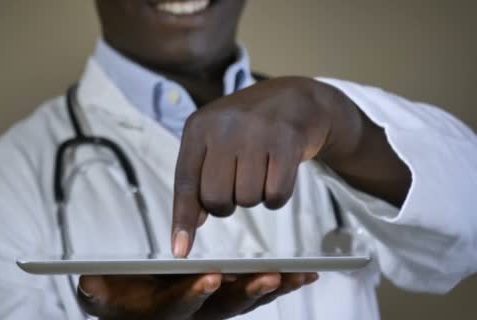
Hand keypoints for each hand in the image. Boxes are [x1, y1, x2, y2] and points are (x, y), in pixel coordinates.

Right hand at [77, 272, 317, 318]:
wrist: (130, 306)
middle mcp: (194, 315)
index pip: (179, 307)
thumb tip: (89, 281)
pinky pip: (255, 291)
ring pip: (246, 300)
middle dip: (247, 293)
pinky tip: (303, 274)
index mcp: (162, 313)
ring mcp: (213, 308)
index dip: (193, 294)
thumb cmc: (116, 297)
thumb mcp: (99, 294)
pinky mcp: (226, 297)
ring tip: (300, 275)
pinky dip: (279, 284)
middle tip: (269, 276)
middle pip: (224, 308)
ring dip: (273, 288)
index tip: (209, 276)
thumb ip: (96, 291)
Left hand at [171, 77, 358, 256]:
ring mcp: (256, 132)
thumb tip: (192, 223)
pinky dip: (277, 196)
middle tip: (238, 184)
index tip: (179, 250)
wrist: (297, 98)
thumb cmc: (249, 127)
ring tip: (260, 169)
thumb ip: (200, 177)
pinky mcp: (287, 141)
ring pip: (247, 200)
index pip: (185, 182)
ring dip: (255, 196)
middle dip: (227, 204)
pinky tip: (279, 173)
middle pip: (216, 199)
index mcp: (198, 127)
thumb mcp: (216, 141)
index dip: (182, 219)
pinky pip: (276, 195)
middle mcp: (224, 127)